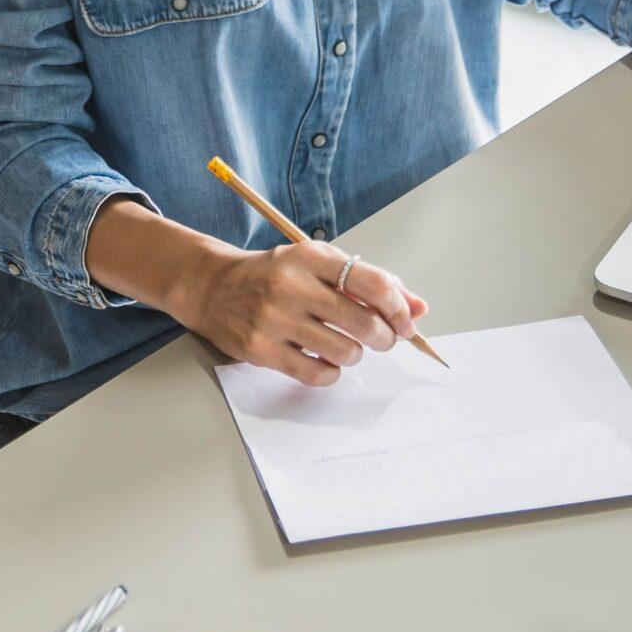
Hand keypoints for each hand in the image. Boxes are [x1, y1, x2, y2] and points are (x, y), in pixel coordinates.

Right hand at [181, 240, 426, 385]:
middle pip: (364, 322)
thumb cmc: (274, 275)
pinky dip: (331, 374)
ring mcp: (273, 319)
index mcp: (310, 257)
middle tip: (381, 339)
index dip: (400, 308)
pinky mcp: (260, 349)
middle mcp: (291, 285)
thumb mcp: (318, 264)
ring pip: (345, 352)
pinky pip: (317, 374)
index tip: (406, 322)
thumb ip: (368, 282)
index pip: (373, 283)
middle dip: (385, 338)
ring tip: (345, 346)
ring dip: (355, 355)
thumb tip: (419, 307)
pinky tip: (325, 361)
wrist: (212, 286)